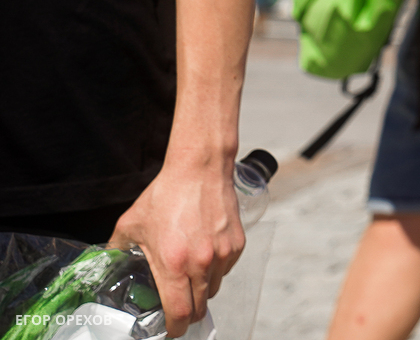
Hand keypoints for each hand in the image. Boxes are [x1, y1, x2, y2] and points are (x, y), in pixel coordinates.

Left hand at [111, 159, 244, 336]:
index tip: (170, 330)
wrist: (199, 169)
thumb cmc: (165, 195)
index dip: (174, 328)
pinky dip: (215, 269)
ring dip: (201, 289)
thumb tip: (109, 265)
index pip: (180, 312)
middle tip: (177, 307)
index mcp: (173, 264)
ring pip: (213, 288)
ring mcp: (223, 254)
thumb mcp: (131, 224)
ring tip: (189, 272)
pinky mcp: (237, 243)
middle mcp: (201, 263)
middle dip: (188, 312)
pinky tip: (203, 252)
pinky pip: (226, 269)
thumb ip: (118, 250)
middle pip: (200, 307)